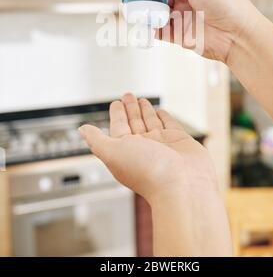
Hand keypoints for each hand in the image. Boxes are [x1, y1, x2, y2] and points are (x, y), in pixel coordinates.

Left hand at [79, 93, 216, 203]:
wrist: (181, 184)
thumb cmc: (147, 172)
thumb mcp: (113, 152)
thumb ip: (97, 140)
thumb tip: (82, 130)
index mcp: (126, 151)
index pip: (119, 128)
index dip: (117, 114)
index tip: (115, 103)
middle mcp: (144, 148)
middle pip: (134, 123)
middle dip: (130, 108)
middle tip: (127, 95)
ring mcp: (162, 144)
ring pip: (150, 122)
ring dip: (145, 110)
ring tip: (140, 99)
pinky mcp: (180, 141)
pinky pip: (170, 124)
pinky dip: (164, 117)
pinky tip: (160, 111)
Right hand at [140, 0, 258, 62]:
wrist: (238, 35)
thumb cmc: (226, 3)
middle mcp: (185, 0)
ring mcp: (181, 18)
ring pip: (155, 14)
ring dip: (144, 12)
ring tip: (133, 11)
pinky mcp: (179, 36)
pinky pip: (158, 31)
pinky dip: (147, 29)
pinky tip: (140, 25)